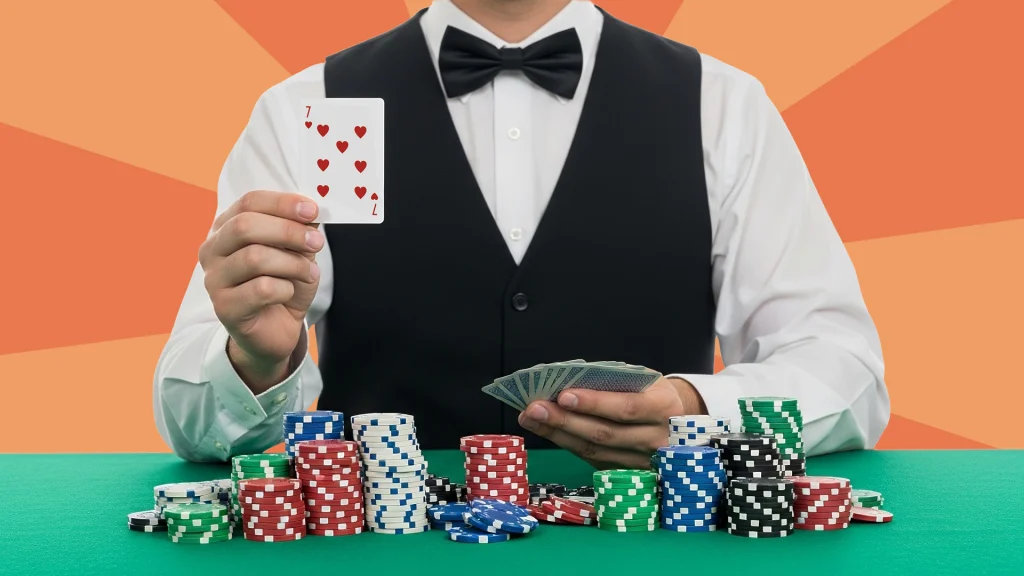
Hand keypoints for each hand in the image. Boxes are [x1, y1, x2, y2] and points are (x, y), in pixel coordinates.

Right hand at [198, 190, 323, 391]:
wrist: (276, 330)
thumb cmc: (283, 285)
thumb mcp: (296, 252)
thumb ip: (299, 230)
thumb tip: (311, 212)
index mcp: (227, 227)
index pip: (249, 202)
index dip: (282, 203)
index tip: (312, 210)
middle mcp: (213, 250)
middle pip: (245, 226)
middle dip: (288, 231)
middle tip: (316, 242)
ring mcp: (214, 279)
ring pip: (254, 258)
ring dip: (292, 263)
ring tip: (309, 274)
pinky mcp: (224, 307)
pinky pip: (260, 289)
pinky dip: (284, 289)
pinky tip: (288, 294)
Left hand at [518, 377, 706, 468]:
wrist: (679, 424)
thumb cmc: (653, 394)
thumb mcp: (646, 380)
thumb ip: (615, 382)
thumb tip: (568, 381)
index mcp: (664, 409)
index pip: (627, 408)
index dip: (595, 403)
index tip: (563, 395)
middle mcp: (656, 440)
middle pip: (605, 434)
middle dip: (565, 420)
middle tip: (534, 407)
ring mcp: (642, 462)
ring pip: (594, 451)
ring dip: (558, 433)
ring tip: (531, 418)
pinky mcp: (627, 473)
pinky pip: (592, 460)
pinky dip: (566, 443)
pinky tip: (547, 430)